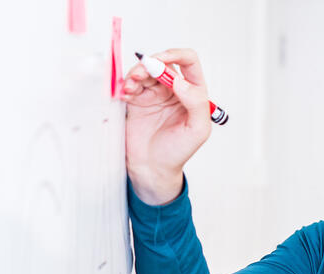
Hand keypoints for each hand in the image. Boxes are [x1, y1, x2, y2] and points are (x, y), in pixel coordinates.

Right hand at [121, 48, 212, 204]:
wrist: (152, 169)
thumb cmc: (178, 152)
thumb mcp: (198, 130)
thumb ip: (196, 103)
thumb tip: (180, 81)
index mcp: (193, 93)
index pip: (188, 62)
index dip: (176, 55)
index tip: (162, 61)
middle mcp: (174, 90)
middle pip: (163, 63)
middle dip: (151, 63)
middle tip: (141, 73)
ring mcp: (154, 94)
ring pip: (145, 71)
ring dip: (136, 73)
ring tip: (130, 84)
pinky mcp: (137, 101)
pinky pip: (131, 84)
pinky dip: (126, 84)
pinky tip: (125, 92)